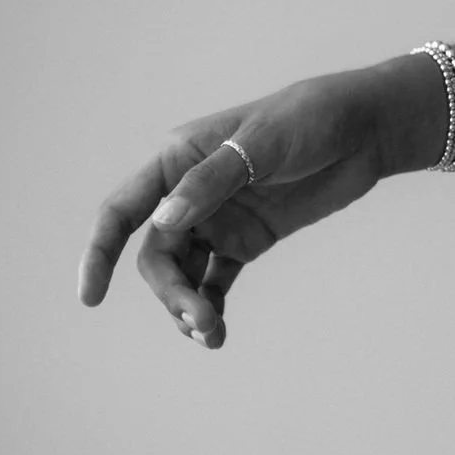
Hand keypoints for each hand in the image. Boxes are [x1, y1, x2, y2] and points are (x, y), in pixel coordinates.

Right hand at [77, 59, 436, 348]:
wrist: (365, 129)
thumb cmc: (310, 119)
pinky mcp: (246, 241)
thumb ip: (211, 183)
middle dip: (170, 293)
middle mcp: (187, 194)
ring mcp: (217, 220)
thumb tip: (164, 224)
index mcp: (176, 160)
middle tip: (201, 321)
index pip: (122, 211)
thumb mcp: (261, 144)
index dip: (98, 252)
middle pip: (156, 256)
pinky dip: (211, 307)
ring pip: (182, 276)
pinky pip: (215, 281)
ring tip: (213, 335)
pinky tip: (218, 333)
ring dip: (189, 308)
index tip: (89, 297)